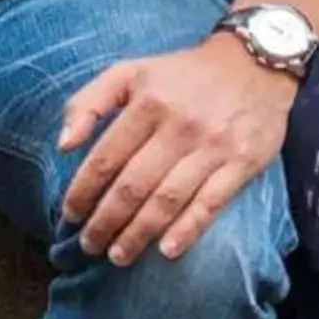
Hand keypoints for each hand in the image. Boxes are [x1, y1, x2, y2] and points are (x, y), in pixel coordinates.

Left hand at [58, 36, 297, 264]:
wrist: (255, 63)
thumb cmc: (183, 74)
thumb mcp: (131, 71)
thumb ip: (90, 101)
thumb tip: (64, 145)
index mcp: (147, 102)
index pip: (106, 157)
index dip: (83, 191)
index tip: (70, 215)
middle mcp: (178, 125)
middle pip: (133, 185)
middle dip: (106, 221)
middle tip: (89, 245)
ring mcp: (212, 146)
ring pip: (167, 199)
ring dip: (138, 233)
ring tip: (118, 255)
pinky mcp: (242, 162)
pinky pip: (210, 203)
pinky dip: (188, 230)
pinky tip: (167, 251)